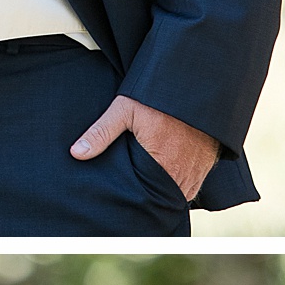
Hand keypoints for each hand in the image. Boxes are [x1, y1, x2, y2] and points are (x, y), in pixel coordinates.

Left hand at [70, 94, 217, 199]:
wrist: (198, 83)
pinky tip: (166, 182)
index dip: (137, 200)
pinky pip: (193, 184)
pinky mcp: (208, 161)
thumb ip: (101, 133)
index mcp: (163, 163)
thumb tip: (77, 153)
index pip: (148, 196)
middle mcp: (183, 171)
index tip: (125, 201)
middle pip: (164, 198)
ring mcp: (198, 168)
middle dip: (150, 199)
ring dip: (166, 194)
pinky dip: (181, 186)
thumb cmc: (160, 97)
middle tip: (133, 200)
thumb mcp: (126, 110)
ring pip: (180, 194)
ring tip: (148, 193)